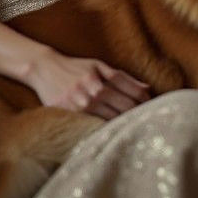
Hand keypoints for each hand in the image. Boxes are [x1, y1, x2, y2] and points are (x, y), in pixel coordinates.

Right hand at [24, 48, 151, 118]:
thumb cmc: (75, 66)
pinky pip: (93, 126)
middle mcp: (93, 92)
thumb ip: (121, 77)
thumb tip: (146, 88)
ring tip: (135, 127)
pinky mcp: (69, 116)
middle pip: (125, 107)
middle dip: (139, 113)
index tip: (153, 104)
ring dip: (124, 123)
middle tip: (149, 119)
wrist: (44, 69)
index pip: (132, 91)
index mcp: (102, 77)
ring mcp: (81, 106)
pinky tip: (113, 131)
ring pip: (111, 119)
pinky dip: (105, 129)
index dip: (146, 99)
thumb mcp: (98, 65)